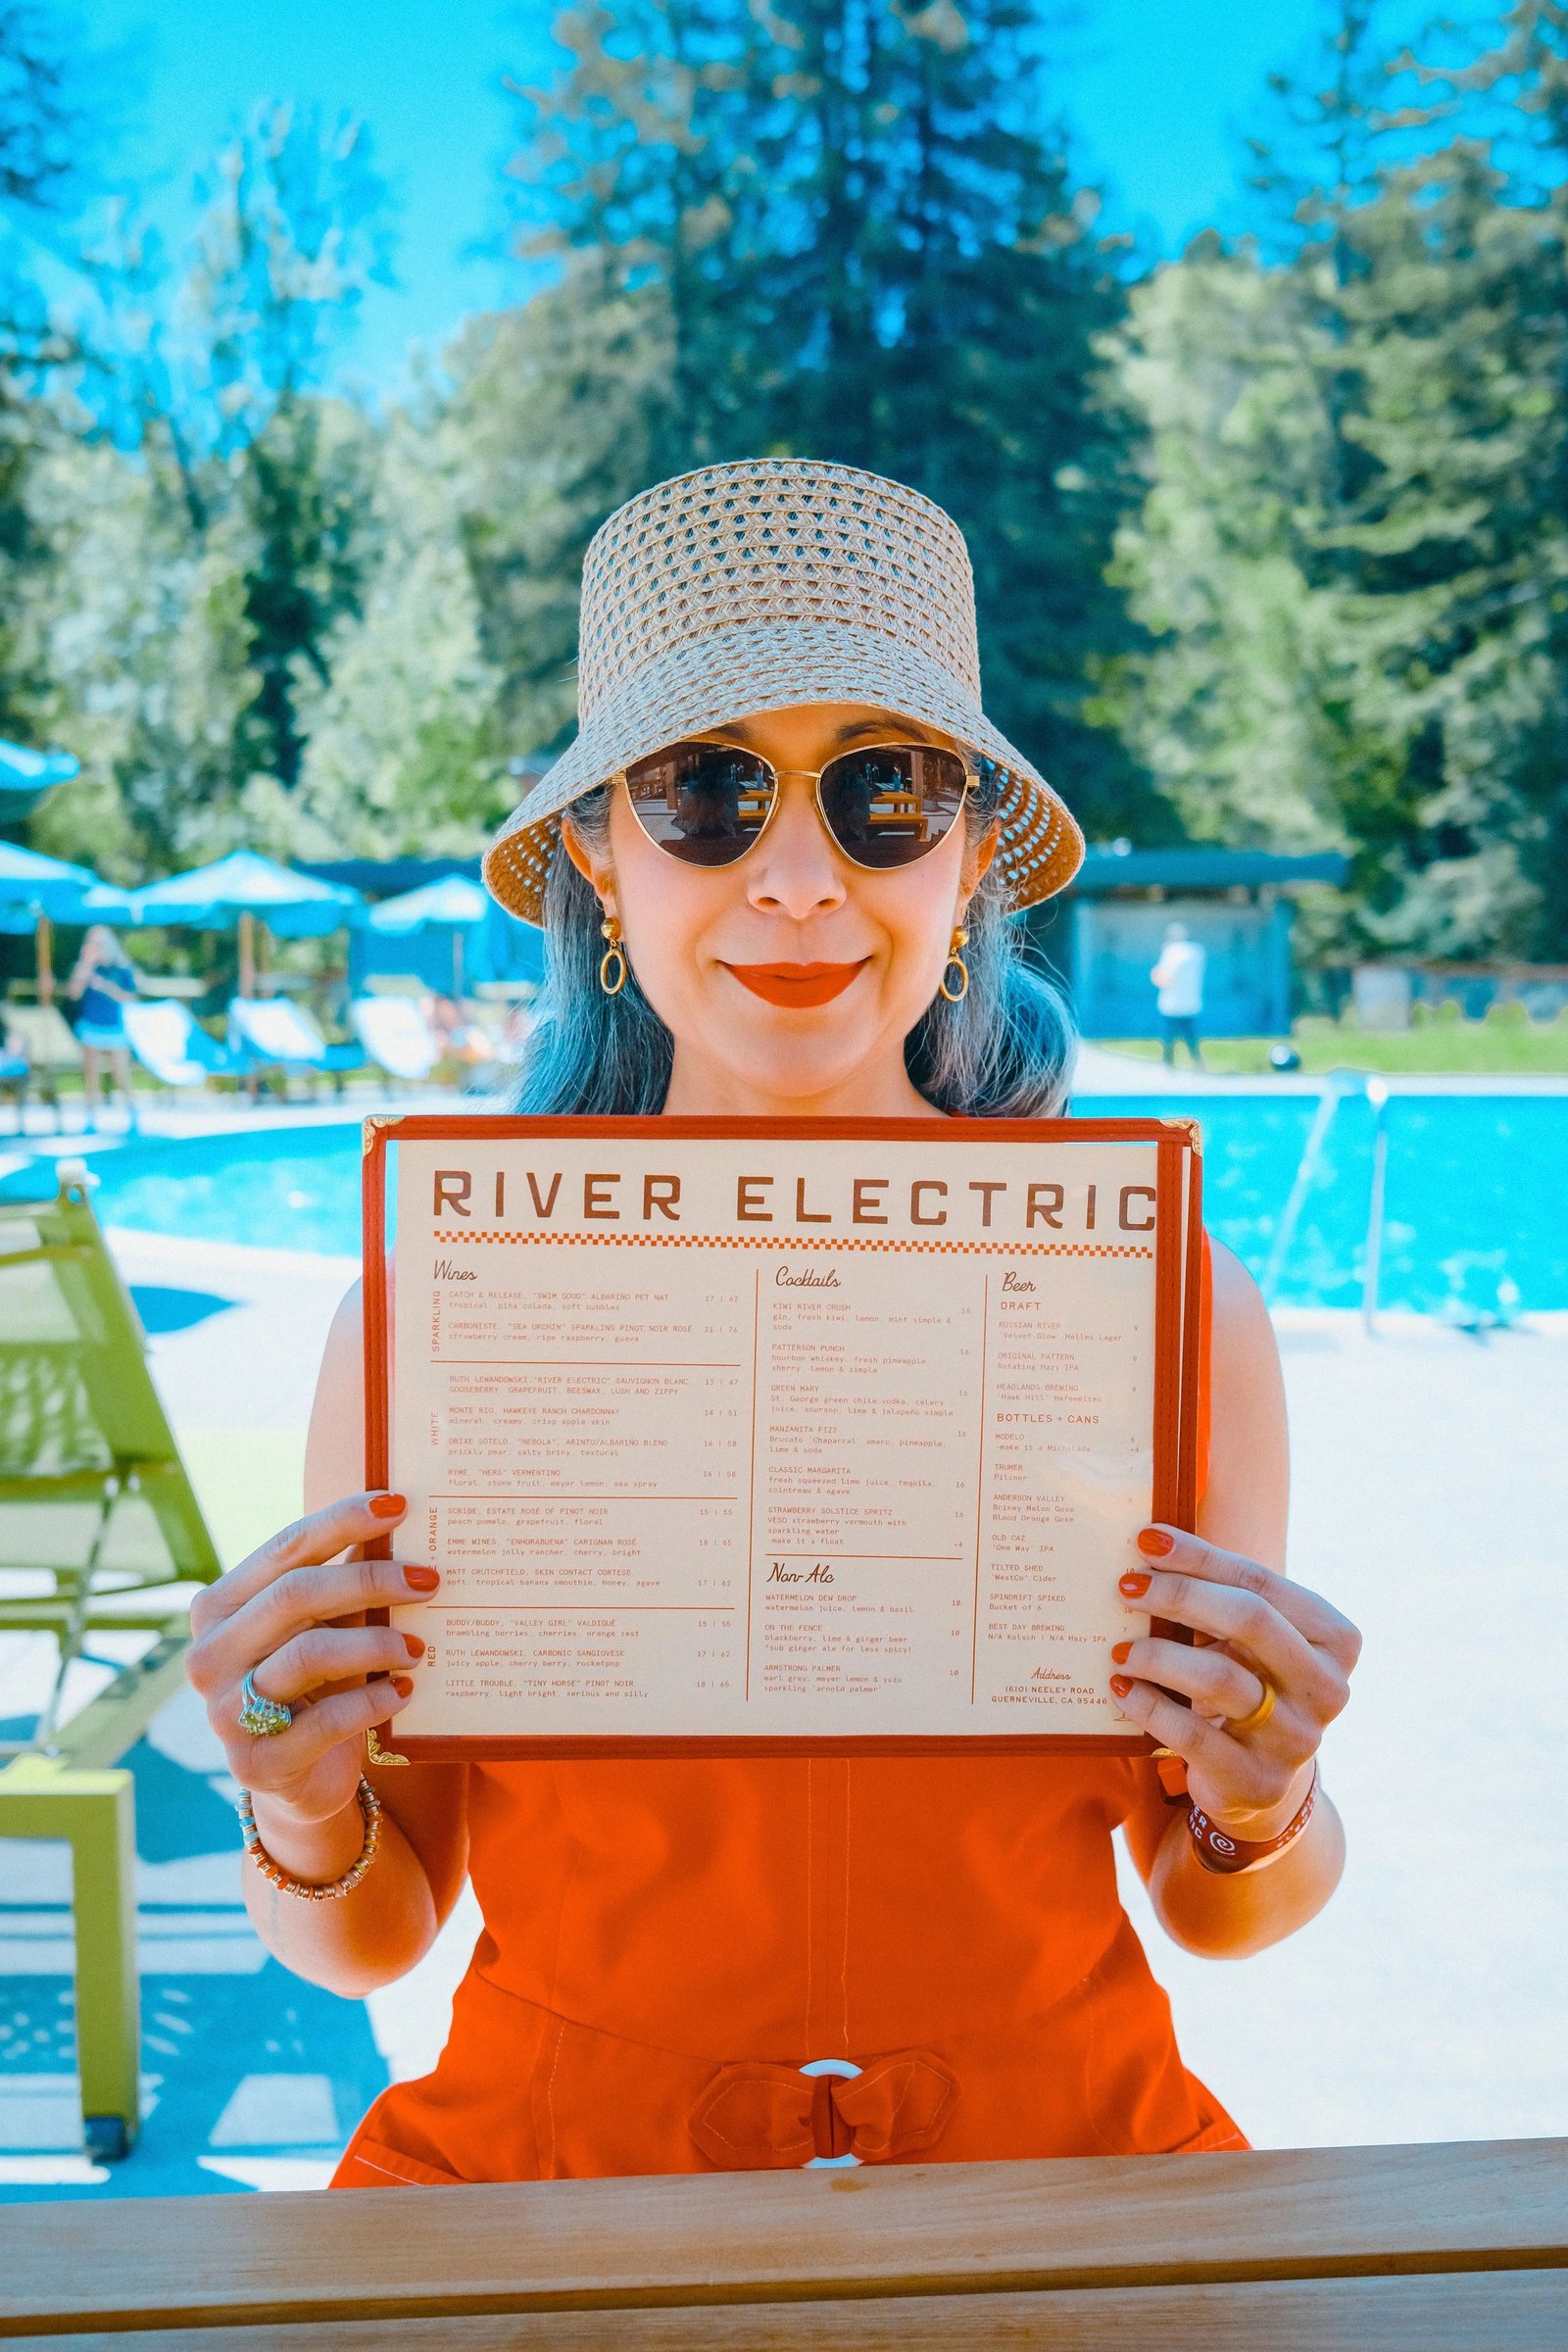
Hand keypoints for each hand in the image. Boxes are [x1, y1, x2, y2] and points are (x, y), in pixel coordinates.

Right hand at [186, 1492, 433, 1830]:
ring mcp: (225, 1713)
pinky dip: (373, 1700)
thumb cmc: (315, 1685)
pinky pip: (326, 1721)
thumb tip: (399, 1515)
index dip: (341, 1521)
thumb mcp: (324, 1627)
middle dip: (369, 1581)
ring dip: (375, 1644)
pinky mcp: (257, 1763)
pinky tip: (405, 1691)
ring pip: (308, 1654)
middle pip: (295, 1595)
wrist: (300, 1779)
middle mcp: (209, 1656)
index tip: (399, 1505)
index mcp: (219, 1608)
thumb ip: (344, 1579)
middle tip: (429, 1580)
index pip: (284, 1549)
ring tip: (419, 1647)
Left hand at [1110, 1525, 1360, 1837]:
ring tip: (1121, 1648)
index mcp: (1334, 1639)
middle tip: (1126, 1586)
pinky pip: (1194, 1735)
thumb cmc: (1248, 1684)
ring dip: (1159, 1654)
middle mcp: (1327, 1688)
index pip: (1261, 1582)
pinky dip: (1149, 1707)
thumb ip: (1220, 1598)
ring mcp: (1297, 1738)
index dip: (1201, 1557)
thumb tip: (1149, 1545)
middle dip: (1180, 1595)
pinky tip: (1122, 1688)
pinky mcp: (1258, 1781)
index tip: (1147, 1539)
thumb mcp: (1250, 1642)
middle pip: (1249, 1620)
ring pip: (1220, 1678)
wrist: (1257, 1778)